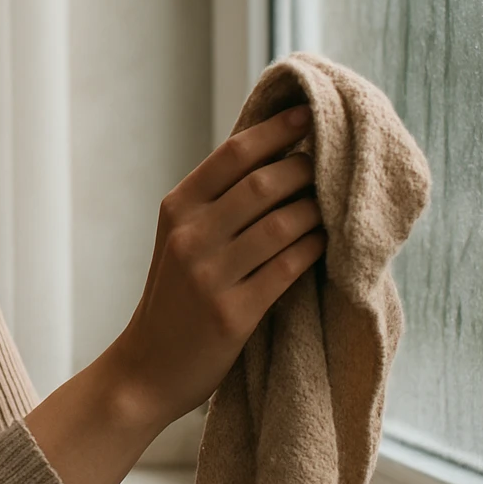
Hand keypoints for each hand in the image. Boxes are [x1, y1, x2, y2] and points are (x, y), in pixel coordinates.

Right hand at [106, 107, 326, 429]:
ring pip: (282, 223)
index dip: (277, 130)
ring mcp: (209, 275)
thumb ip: (217, 203)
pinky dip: (315, 250)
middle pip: (263, 183)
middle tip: (332, 167)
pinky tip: (328, 245)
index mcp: (176, 208)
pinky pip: (288, 268)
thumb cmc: (174, 299)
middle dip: (306, 170)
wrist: (147, 369)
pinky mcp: (232, 314)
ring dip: (318, 211)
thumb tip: (276, 155)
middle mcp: (189, 236)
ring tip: (335, 207)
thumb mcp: (180, 239)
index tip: (310, 114)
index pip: (233, 154)